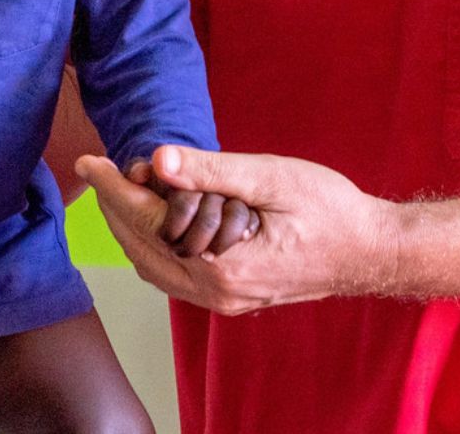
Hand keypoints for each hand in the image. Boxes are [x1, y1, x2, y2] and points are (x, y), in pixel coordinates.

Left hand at [75, 146, 402, 315]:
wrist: (371, 251)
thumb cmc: (331, 211)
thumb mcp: (272, 178)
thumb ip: (212, 170)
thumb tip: (159, 158)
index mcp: (223, 265)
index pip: (148, 222)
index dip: (114, 188)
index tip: (89, 160)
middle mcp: (216, 292)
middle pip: (141, 248)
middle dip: (115, 206)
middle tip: (103, 168)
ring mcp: (223, 301)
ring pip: (153, 265)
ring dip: (132, 227)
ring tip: (126, 185)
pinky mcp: (231, 297)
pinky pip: (174, 274)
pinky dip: (155, 243)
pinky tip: (157, 214)